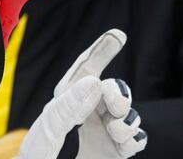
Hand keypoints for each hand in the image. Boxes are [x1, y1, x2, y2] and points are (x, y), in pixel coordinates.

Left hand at [17, 29, 146, 158]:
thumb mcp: (46, 135)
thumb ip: (65, 109)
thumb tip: (93, 82)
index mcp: (62, 106)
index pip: (83, 72)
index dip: (99, 52)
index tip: (118, 35)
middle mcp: (84, 118)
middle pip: (110, 90)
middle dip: (118, 92)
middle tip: (116, 105)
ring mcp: (101, 137)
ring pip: (127, 113)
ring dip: (128, 118)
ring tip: (117, 132)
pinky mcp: (114, 154)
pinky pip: (135, 137)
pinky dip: (135, 137)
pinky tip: (124, 144)